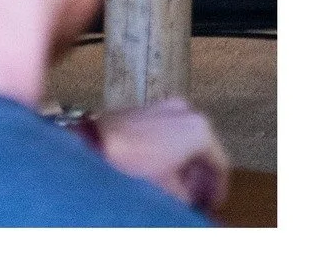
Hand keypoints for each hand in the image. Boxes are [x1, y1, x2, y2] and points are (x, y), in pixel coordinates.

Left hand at [95, 100, 229, 214]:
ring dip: (185, 167)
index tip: (211, 208)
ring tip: (177, 192)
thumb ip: (190, 201)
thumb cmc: (136, 167)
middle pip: (203, 151)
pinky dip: (170, 153)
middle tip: (194, 203)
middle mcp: (186, 111)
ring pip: (185, 141)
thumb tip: (193, 207)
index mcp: (199, 128)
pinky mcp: (146, 107)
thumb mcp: (170, 192)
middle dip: (200, 180)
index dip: (218, 191)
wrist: (93, 143)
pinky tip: (161, 173)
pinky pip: (168, 133)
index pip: (220, 165)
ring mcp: (165, 105)